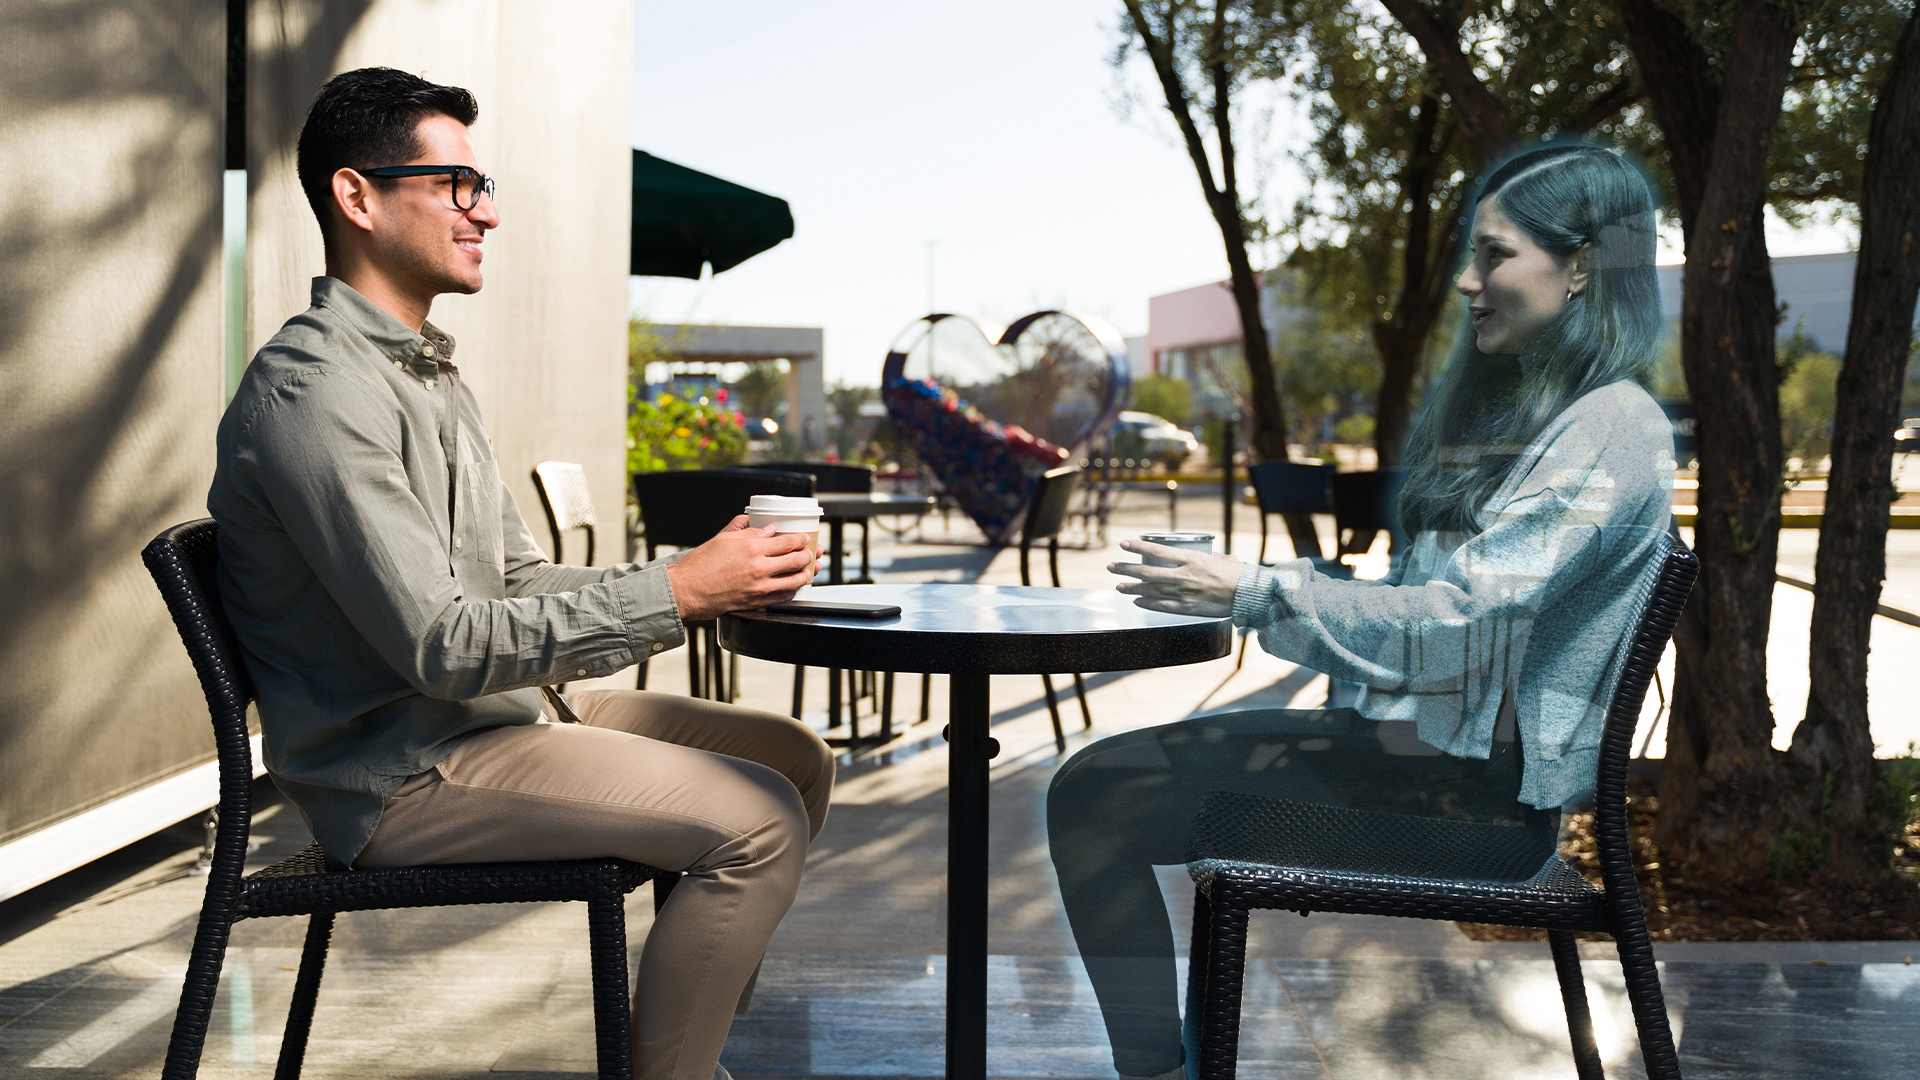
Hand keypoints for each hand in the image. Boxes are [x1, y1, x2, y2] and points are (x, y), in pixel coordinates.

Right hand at [665, 516, 818, 620]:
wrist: (687, 589)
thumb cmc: (701, 564)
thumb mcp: (723, 538)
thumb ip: (747, 530)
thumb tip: (766, 528)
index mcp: (752, 547)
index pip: (788, 542)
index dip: (801, 539)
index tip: (805, 538)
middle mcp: (759, 567)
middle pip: (796, 560)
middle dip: (808, 556)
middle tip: (812, 553)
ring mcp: (760, 587)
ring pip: (794, 581)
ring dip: (806, 575)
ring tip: (809, 570)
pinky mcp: (756, 602)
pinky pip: (783, 597)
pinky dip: (793, 591)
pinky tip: (795, 587)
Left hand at [1108, 540, 1243, 617]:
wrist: (1249, 595)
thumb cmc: (1238, 574)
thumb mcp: (1220, 558)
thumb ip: (1204, 557)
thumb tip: (1197, 555)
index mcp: (1191, 559)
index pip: (1156, 551)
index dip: (1137, 547)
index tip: (1123, 544)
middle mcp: (1184, 575)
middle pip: (1147, 571)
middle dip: (1126, 568)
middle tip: (1112, 566)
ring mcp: (1184, 593)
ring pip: (1151, 590)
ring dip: (1132, 587)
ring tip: (1118, 586)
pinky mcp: (1188, 609)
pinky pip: (1162, 606)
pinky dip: (1147, 603)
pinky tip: (1137, 601)